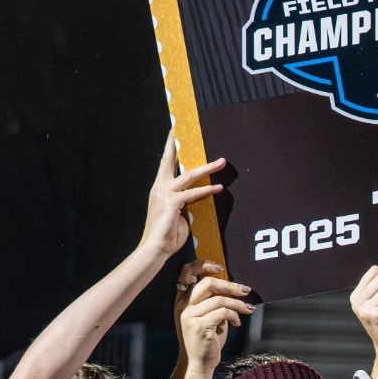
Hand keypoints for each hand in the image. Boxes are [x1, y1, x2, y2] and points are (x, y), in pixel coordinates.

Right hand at [140, 129, 226, 257]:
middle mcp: (159, 188)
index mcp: (159, 189)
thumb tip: (194, 196)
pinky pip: (193, 194)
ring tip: (221, 162)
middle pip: (172, 161)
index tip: (173, 133)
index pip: (165, 163)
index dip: (170, 148)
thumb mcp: (176, 213)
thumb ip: (183, 201)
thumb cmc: (167, 234)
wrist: (155, 248)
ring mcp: (164, 194)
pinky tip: (218, 187)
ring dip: (208, 168)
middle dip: (179, 145)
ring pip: (189, 176)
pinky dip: (207, 190)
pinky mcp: (172, 203)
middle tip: (182, 130)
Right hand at [177, 261, 252, 373]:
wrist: (199, 363)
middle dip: (231, 285)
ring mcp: (190, 316)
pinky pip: (223, 312)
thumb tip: (234, 285)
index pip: (186, 273)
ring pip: (220, 299)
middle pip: (208, 283)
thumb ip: (213, 299)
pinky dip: (235, 315)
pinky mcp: (200, 326)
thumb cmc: (206, 338)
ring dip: (238, 304)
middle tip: (246, 291)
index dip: (203, 264)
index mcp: (182, 300)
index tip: (220, 267)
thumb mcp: (207, 315)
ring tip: (247, 310)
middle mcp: (183, 306)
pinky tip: (237, 322)